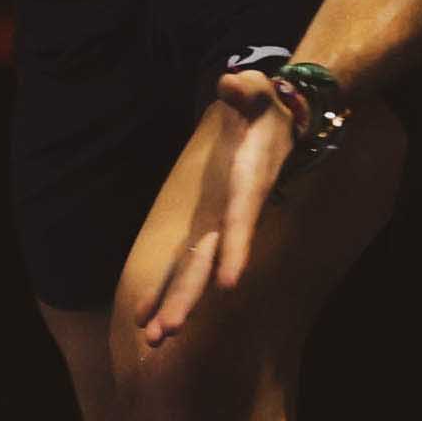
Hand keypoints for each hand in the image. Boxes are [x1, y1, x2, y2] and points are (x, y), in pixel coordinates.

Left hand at [133, 70, 308, 350]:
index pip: (241, 223)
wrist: (276, 123)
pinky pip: (184, 263)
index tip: (229, 285)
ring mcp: (218, 224)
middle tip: (165, 333)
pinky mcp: (206, 224)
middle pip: (209, 264)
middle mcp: (232, 216)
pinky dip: (166, 288)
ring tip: (151, 339)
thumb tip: (231, 81)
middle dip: (187, 297)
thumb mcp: (256, 89)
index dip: (235, 251)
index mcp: (246, 188)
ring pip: (194, 274)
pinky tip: (144, 318)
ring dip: (173, 305)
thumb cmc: (264, 106)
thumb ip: (244, 88)